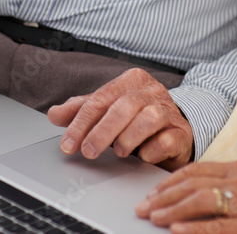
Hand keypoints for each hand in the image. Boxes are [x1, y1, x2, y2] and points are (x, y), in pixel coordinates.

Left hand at [47, 68, 192, 169]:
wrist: (175, 130)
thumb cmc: (136, 119)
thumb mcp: (107, 111)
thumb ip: (82, 110)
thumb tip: (54, 114)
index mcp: (132, 80)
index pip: (101, 98)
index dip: (81, 122)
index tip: (68, 145)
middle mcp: (152, 91)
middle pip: (124, 107)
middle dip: (102, 132)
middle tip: (87, 152)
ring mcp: (169, 111)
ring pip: (149, 119)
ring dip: (128, 138)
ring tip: (119, 152)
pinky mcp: (181, 133)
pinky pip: (167, 140)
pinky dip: (152, 150)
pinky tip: (142, 156)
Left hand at [136, 161, 236, 233]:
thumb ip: (231, 185)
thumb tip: (198, 194)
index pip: (197, 169)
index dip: (170, 180)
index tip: (153, 191)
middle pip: (192, 182)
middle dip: (163, 195)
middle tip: (142, 207)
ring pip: (200, 199)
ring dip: (171, 209)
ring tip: (152, 217)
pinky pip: (219, 226)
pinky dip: (194, 227)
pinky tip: (177, 230)